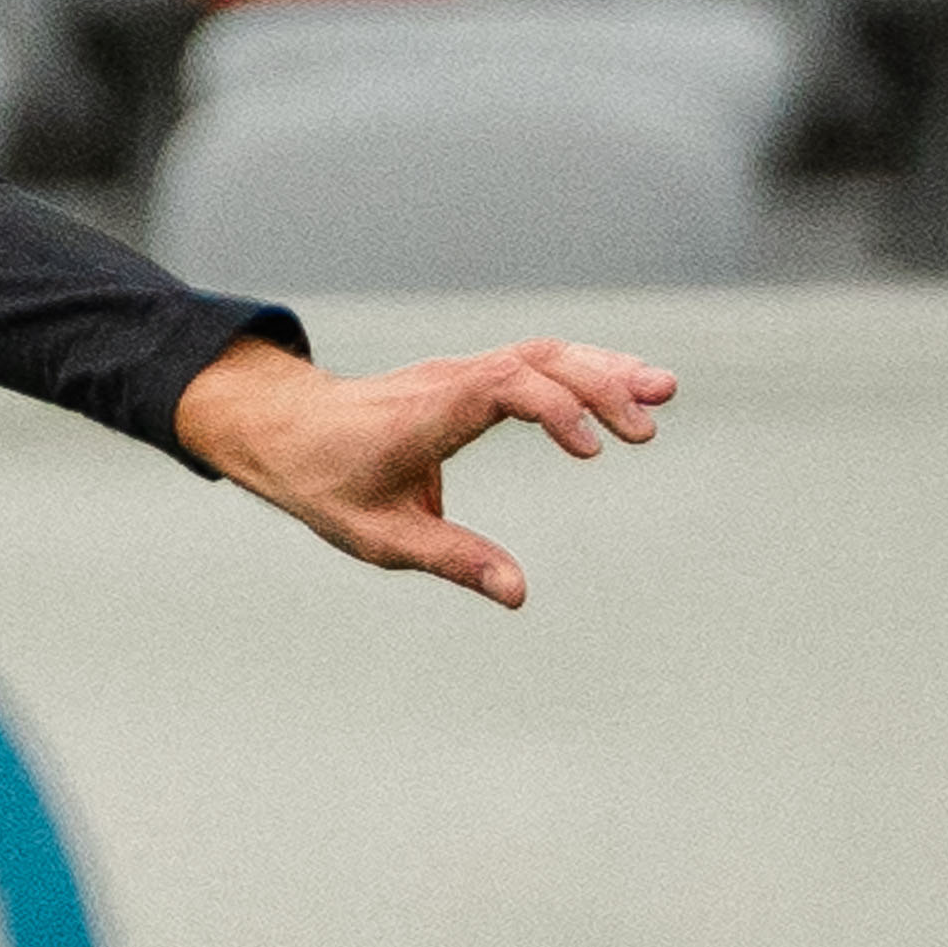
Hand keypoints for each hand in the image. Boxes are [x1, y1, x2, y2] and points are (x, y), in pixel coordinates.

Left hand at [174, 335, 670, 609]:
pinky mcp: (469, 376)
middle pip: (537, 360)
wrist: (284, 430)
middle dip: (599, 386)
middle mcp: (448, 382)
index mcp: (426, 416)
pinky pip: (534, 361)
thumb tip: (519, 593)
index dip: (556, 407)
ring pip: (542, 352)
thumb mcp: (381, 537)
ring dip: (604, 369)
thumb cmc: (326, 484)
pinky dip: (583, 370)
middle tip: (649, 428)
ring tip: (663, 392)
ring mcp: (460, 372)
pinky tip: (625, 389)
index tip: (591, 451)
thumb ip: (452, 560)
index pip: (504, 386)